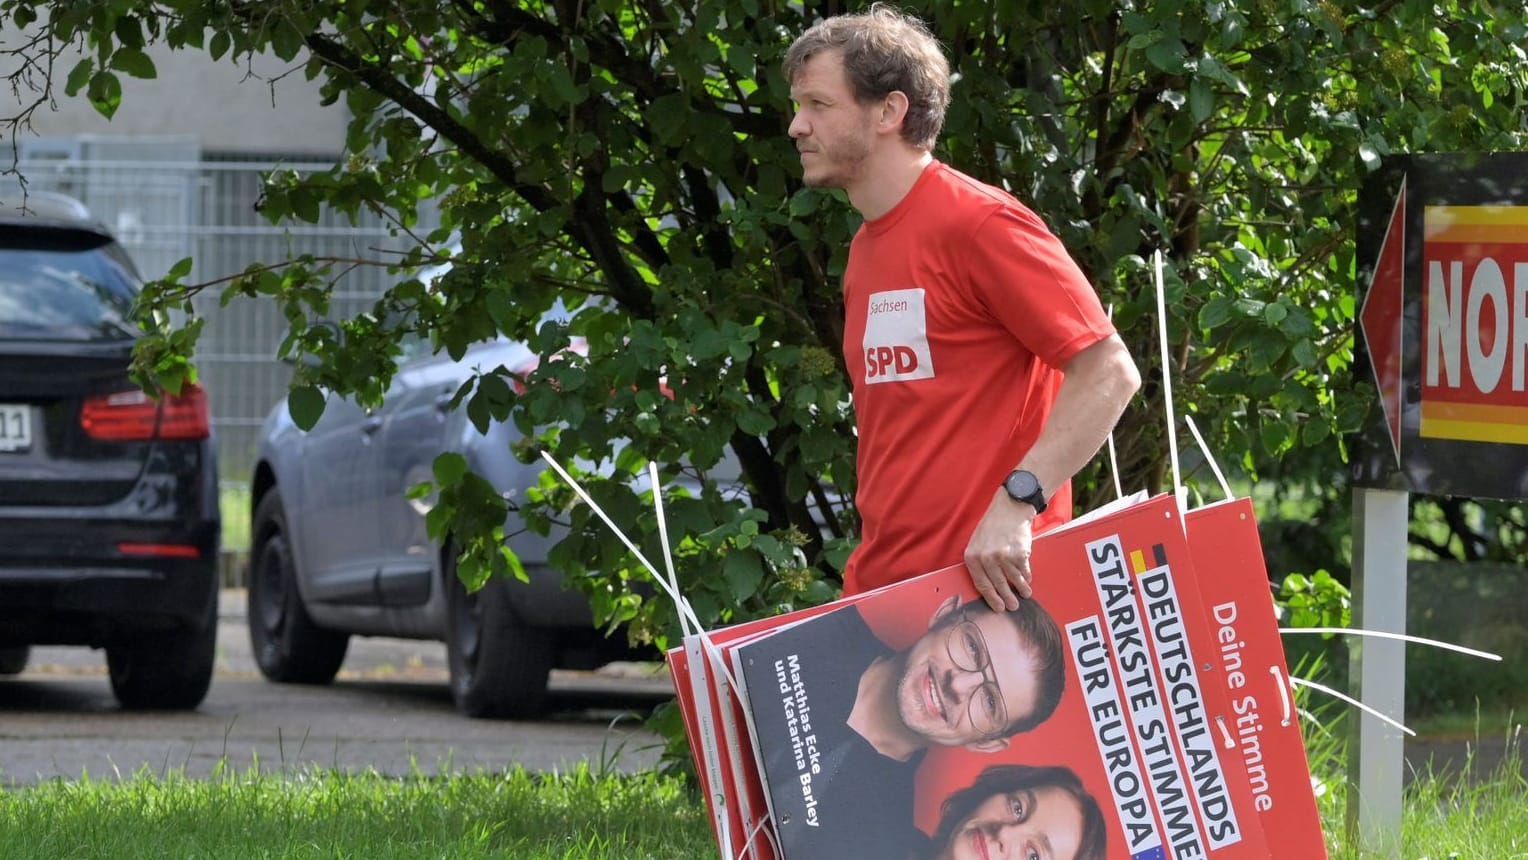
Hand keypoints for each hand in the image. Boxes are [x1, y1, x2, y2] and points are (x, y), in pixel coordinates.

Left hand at [963, 490, 1035, 611]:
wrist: (1009, 509)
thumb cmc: (992, 527)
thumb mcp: (977, 543)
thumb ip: (979, 563)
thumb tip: (988, 587)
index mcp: (972, 557)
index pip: (981, 584)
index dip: (991, 598)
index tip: (998, 608)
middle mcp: (986, 558)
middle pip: (998, 586)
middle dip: (1007, 599)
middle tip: (1013, 607)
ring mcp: (1003, 557)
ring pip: (1014, 580)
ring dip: (1021, 590)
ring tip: (1025, 594)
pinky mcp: (1019, 554)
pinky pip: (1024, 571)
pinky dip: (1027, 576)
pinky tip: (1028, 579)